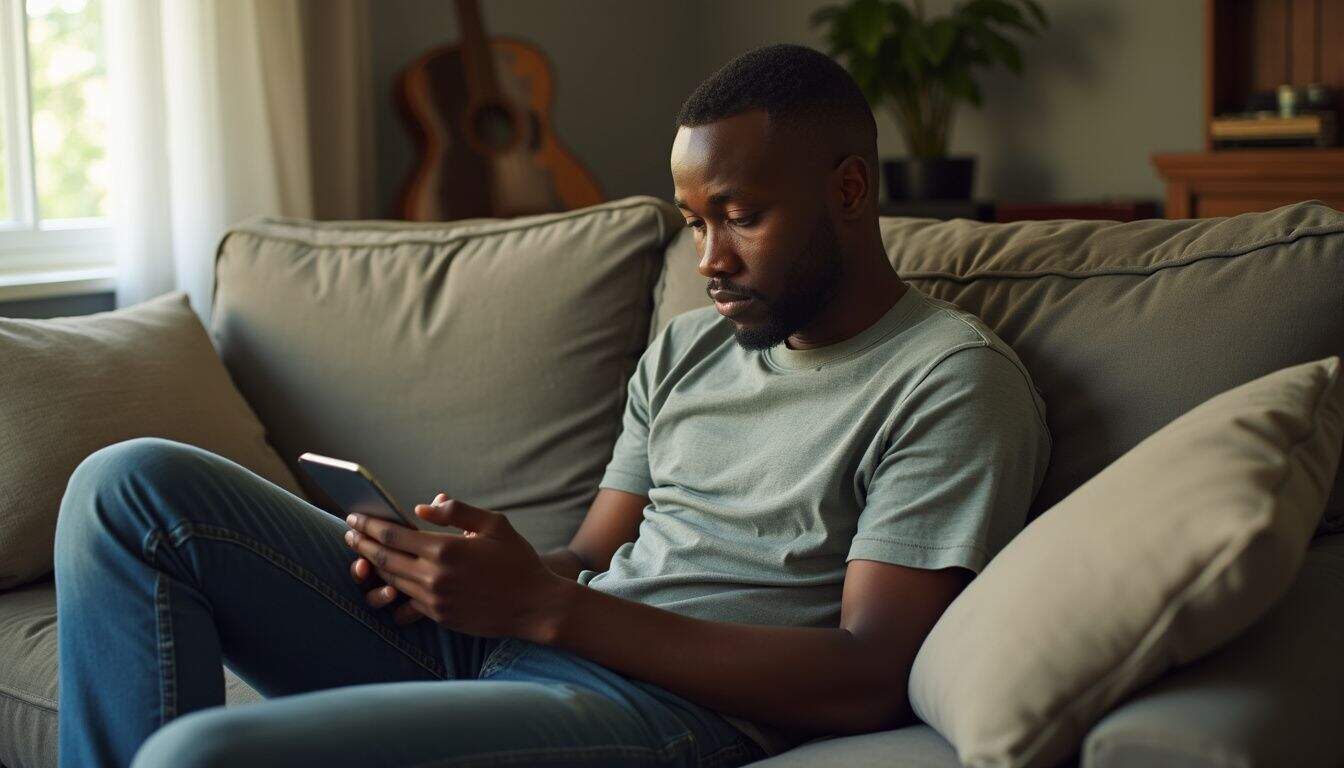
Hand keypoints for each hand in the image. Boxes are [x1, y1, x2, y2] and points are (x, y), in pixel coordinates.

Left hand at [343, 493, 569, 639]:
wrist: (535, 605)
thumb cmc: (517, 560)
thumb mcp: (493, 524)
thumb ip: (457, 511)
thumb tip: (422, 507)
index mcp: (445, 548)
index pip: (392, 534)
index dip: (368, 525)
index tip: (354, 517)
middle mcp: (434, 576)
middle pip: (383, 558)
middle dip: (361, 544)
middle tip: (348, 533)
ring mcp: (435, 600)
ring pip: (391, 580)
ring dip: (372, 566)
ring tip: (361, 554)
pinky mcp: (439, 616)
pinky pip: (405, 601)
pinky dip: (391, 588)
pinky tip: (385, 580)